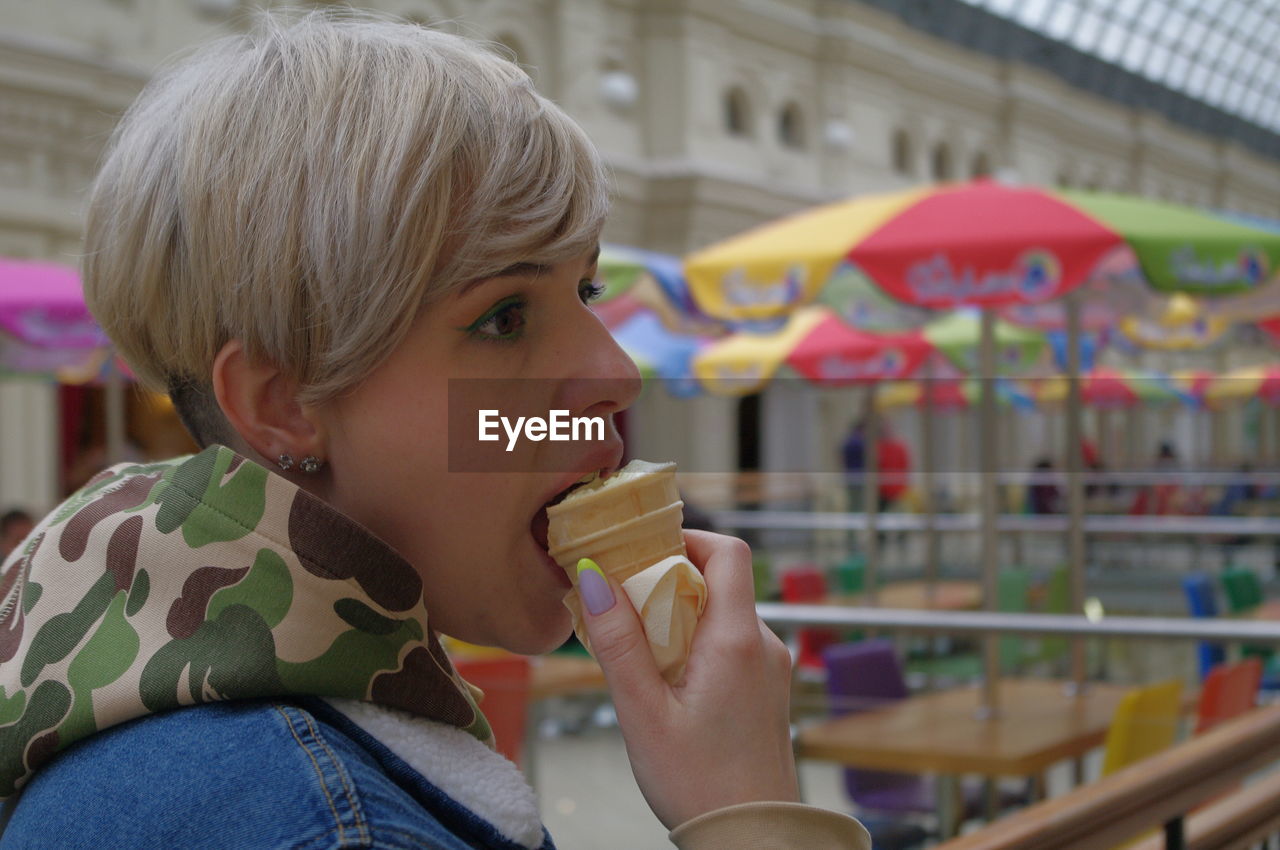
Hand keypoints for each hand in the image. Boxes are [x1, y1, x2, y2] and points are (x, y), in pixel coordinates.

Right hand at [577, 530, 798, 828]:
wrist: (753, 841)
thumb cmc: (699, 785)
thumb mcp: (642, 713)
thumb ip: (617, 643)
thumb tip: (591, 579)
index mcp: (738, 640)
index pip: (728, 551)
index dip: (687, 538)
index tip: (642, 552)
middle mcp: (764, 645)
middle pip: (720, 582)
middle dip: (670, 583)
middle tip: (624, 607)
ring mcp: (771, 669)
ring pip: (723, 616)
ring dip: (681, 619)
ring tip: (640, 655)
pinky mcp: (767, 692)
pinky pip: (731, 647)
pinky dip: (697, 646)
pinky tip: (667, 684)